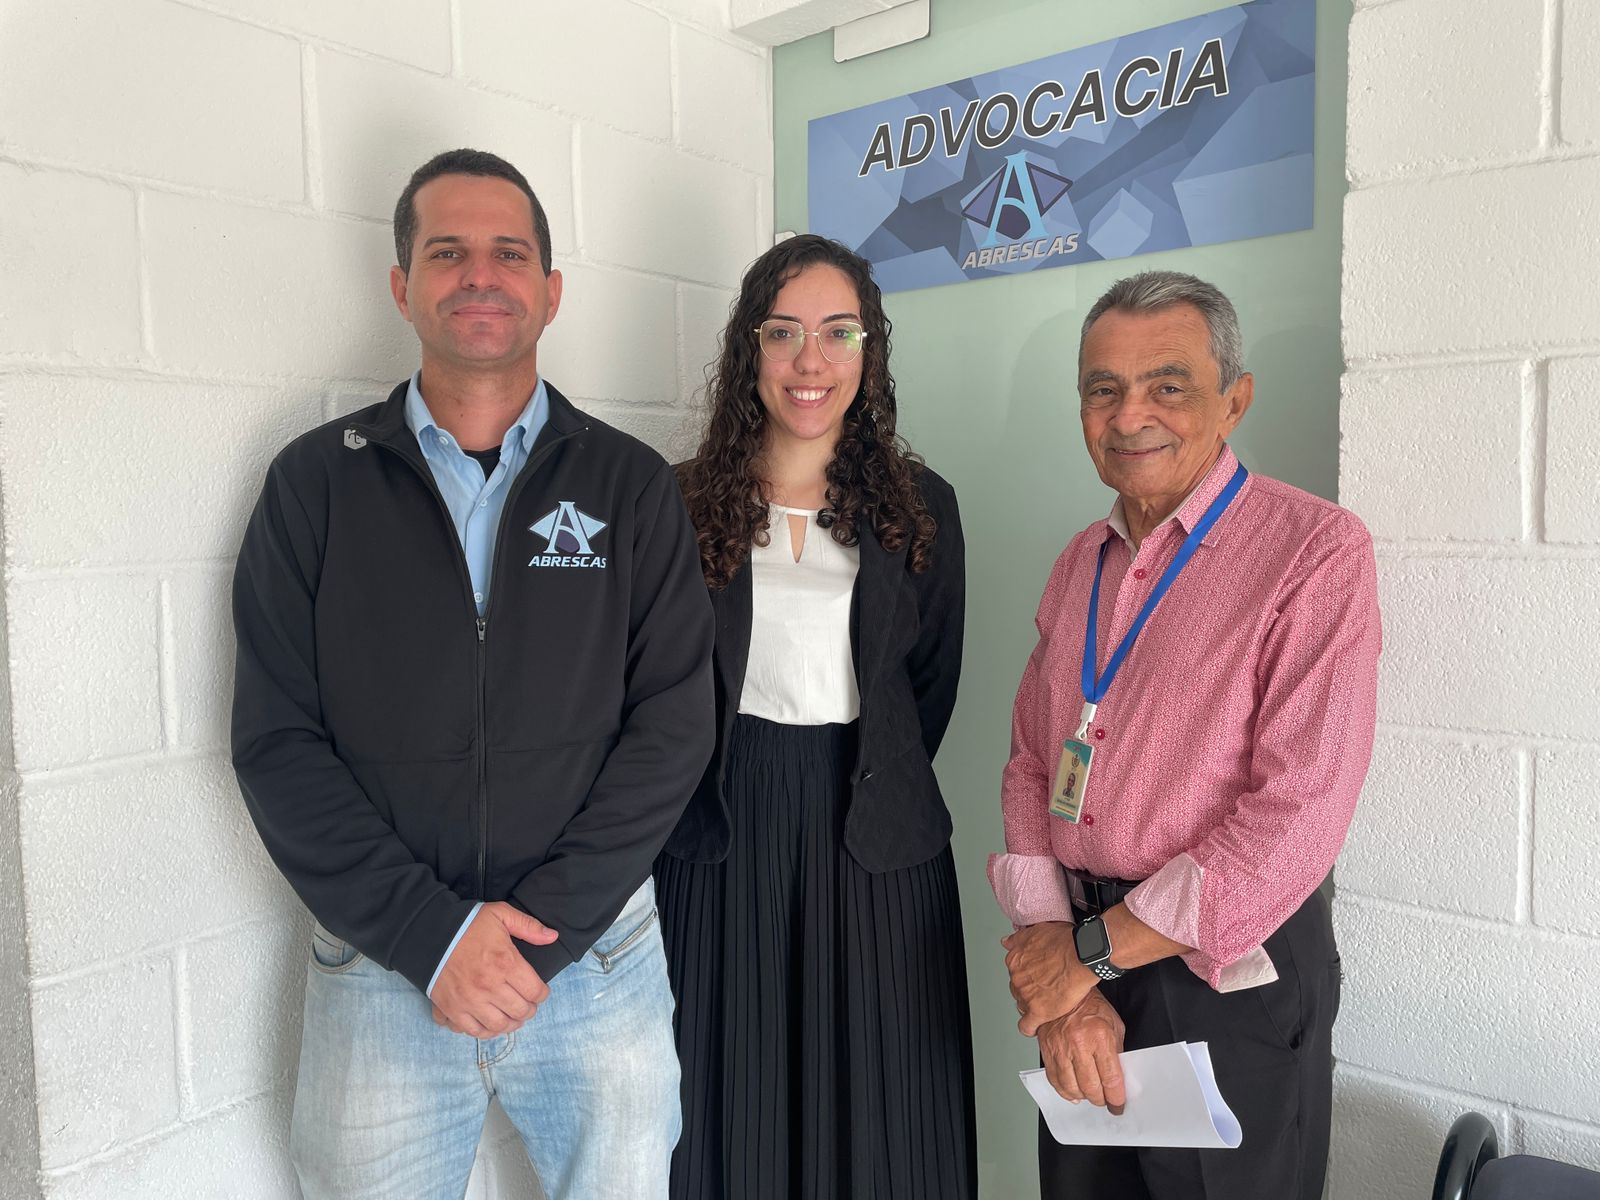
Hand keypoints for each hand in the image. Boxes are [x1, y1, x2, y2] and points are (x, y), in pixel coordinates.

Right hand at [430, 902, 559, 1038]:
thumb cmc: (466, 924)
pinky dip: (486, 1031)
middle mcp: (489, 986)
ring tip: (512, 1016)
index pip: (535, 991)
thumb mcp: (500, 915)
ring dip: (511, 1023)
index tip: (539, 991)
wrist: (428, 934)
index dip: (542, 993)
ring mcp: (470, 1001)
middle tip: (528, 1005)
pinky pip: (474, 1031)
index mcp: (505, 963)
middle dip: (529, 1009)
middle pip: (521, 1011)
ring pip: (500, 1025)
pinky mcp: (452, 1010)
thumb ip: (528, 926)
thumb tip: (552, 936)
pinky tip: (491, 1022)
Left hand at [1002, 920, 1096, 1035]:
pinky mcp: (1038, 1011)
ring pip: (1023, 1005)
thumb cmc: (1065, 942)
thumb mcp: (1036, 931)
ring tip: (1049, 1001)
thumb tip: (1006, 942)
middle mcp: (1017, 978)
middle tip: (1046, 987)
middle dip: (1030, 989)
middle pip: (1018, 989)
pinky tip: (1036, 1026)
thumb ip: (1018, 939)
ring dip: (1033, 1004)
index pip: (1015, 973)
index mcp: (1015, 960)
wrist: (1081, 955)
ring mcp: (1026, 995)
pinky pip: (1027, 1026)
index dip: (1027, 975)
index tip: (1036, 976)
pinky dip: (1030, 1027)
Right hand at [1039, 988, 1126, 1112]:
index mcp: (1100, 1037)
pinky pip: (1054, 1080)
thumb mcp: (1114, 1024)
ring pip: (1071, 1088)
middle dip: (1101, 1099)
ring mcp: (1060, 1048)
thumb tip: (1119, 1076)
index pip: (1111, 1079)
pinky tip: (1072, 1092)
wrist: (1063, 989)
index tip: (1118, 1104)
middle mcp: (1079, 1044)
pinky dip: (1064, 1091)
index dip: (1116, 1098)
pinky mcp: (1047, 1050)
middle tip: (1105, 1099)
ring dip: (1083, 1096)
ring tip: (1089, 1094)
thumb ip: (1117, 1051)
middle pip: (1091, 1088)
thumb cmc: (1090, 1005)